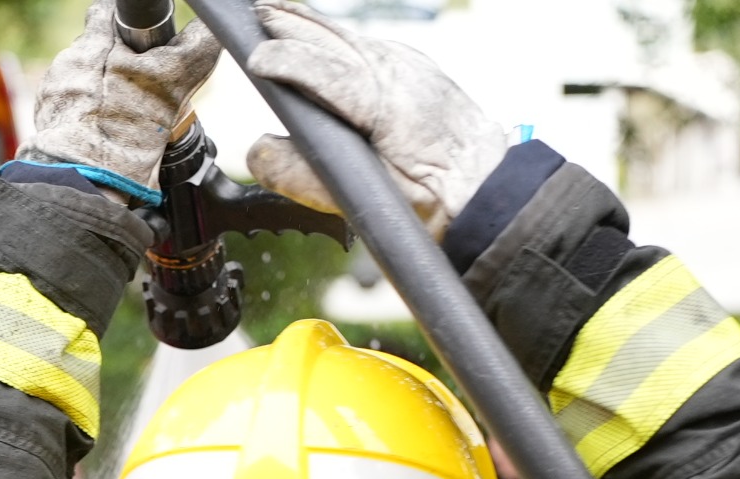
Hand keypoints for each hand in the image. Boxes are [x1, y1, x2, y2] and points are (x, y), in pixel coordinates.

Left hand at [23, 0, 222, 191]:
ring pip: (82, 79)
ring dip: (99, 91)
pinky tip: (100, 131)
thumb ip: (195, 47)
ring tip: (119, 116)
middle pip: (95, 48)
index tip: (138, 47)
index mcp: (95, 42)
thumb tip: (209, 30)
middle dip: (114, 63)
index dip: (125, 27)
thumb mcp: (172, 82)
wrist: (86, 179)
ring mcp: (54, 90)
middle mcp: (69, 61)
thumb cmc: (124, 132)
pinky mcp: (46, 117)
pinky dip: (84, 115)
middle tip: (137, 89)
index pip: (107, 12)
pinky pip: (69, 106)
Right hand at [242, 0, 506, 235]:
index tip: (255, 59)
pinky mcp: (412, 67)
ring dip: (308, 25)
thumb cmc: (434, 200)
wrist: (486, 189)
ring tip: (272, 13)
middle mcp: (400, 73)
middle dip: (290, 25)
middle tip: (252, 16)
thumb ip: (306, 178)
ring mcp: (409, 65)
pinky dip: (333, 38)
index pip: (325, 71)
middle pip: (333, 39)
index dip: (286, 62)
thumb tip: (258, 151)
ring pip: (347, 36)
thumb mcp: (366, 199)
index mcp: (386, 105)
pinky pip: (363, 44)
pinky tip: (315, 38)